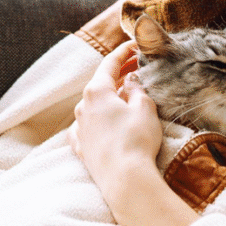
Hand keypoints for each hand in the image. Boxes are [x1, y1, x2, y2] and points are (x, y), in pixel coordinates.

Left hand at [69, 41, 163, 196]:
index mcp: (96, 91)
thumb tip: (132, 82)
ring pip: (94, 106)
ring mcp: (80, 129)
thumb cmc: (136, 140)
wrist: (124, 180)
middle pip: (101, 84)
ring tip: (128, 97)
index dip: (123, 52)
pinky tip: (106, 122)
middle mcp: (83, 107)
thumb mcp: (144, 108)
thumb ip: (138, 90)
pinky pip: (88, 127)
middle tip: (136, 68)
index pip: (109, 64)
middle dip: (119, 75)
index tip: (134, 44)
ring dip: (110, 98)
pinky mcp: (82, 148)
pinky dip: (99, 120)